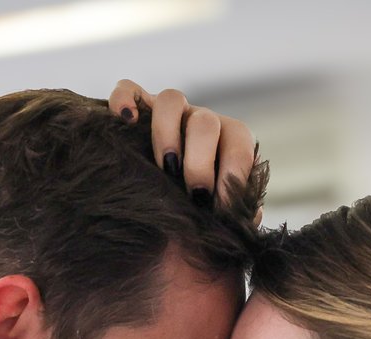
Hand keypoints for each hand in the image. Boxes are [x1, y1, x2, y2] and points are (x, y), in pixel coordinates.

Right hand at [108, 79, 259, 221]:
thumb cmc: (196, 206)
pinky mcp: (137, 106)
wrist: (161, 197)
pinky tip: (125, 122)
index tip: (219, 208)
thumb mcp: (219, 210)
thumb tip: (246, 217)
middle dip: (200, 162)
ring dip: (166, 134)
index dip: (232, 176)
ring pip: (171, 100)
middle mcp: (200, 120)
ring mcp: (169, 112)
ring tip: (163, 168)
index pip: (239, 145)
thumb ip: (235, 211)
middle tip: (194, 196)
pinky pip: (129, 89)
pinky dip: (124, 100)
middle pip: (205, 123)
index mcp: (228, 140)